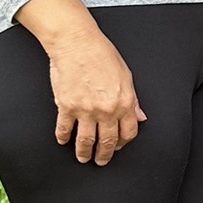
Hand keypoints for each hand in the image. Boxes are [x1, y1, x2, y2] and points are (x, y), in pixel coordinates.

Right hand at [46, 26, 145, 164]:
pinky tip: (63, 140)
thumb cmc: (102, 54)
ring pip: (85, 141)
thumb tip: (139, 117)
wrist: (77, 42)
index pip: (128, 133)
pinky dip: (63, 137)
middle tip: (100, 160)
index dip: (123, 143)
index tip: (117, 147)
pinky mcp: (66, 106)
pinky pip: (64, 129)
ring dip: (84, 153)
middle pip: (107, 142)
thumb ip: (133, 100)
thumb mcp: (126, 76)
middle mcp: (106, 109)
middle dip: (104, 155)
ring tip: (83, 157)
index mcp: (124, 102)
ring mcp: (85, 110)